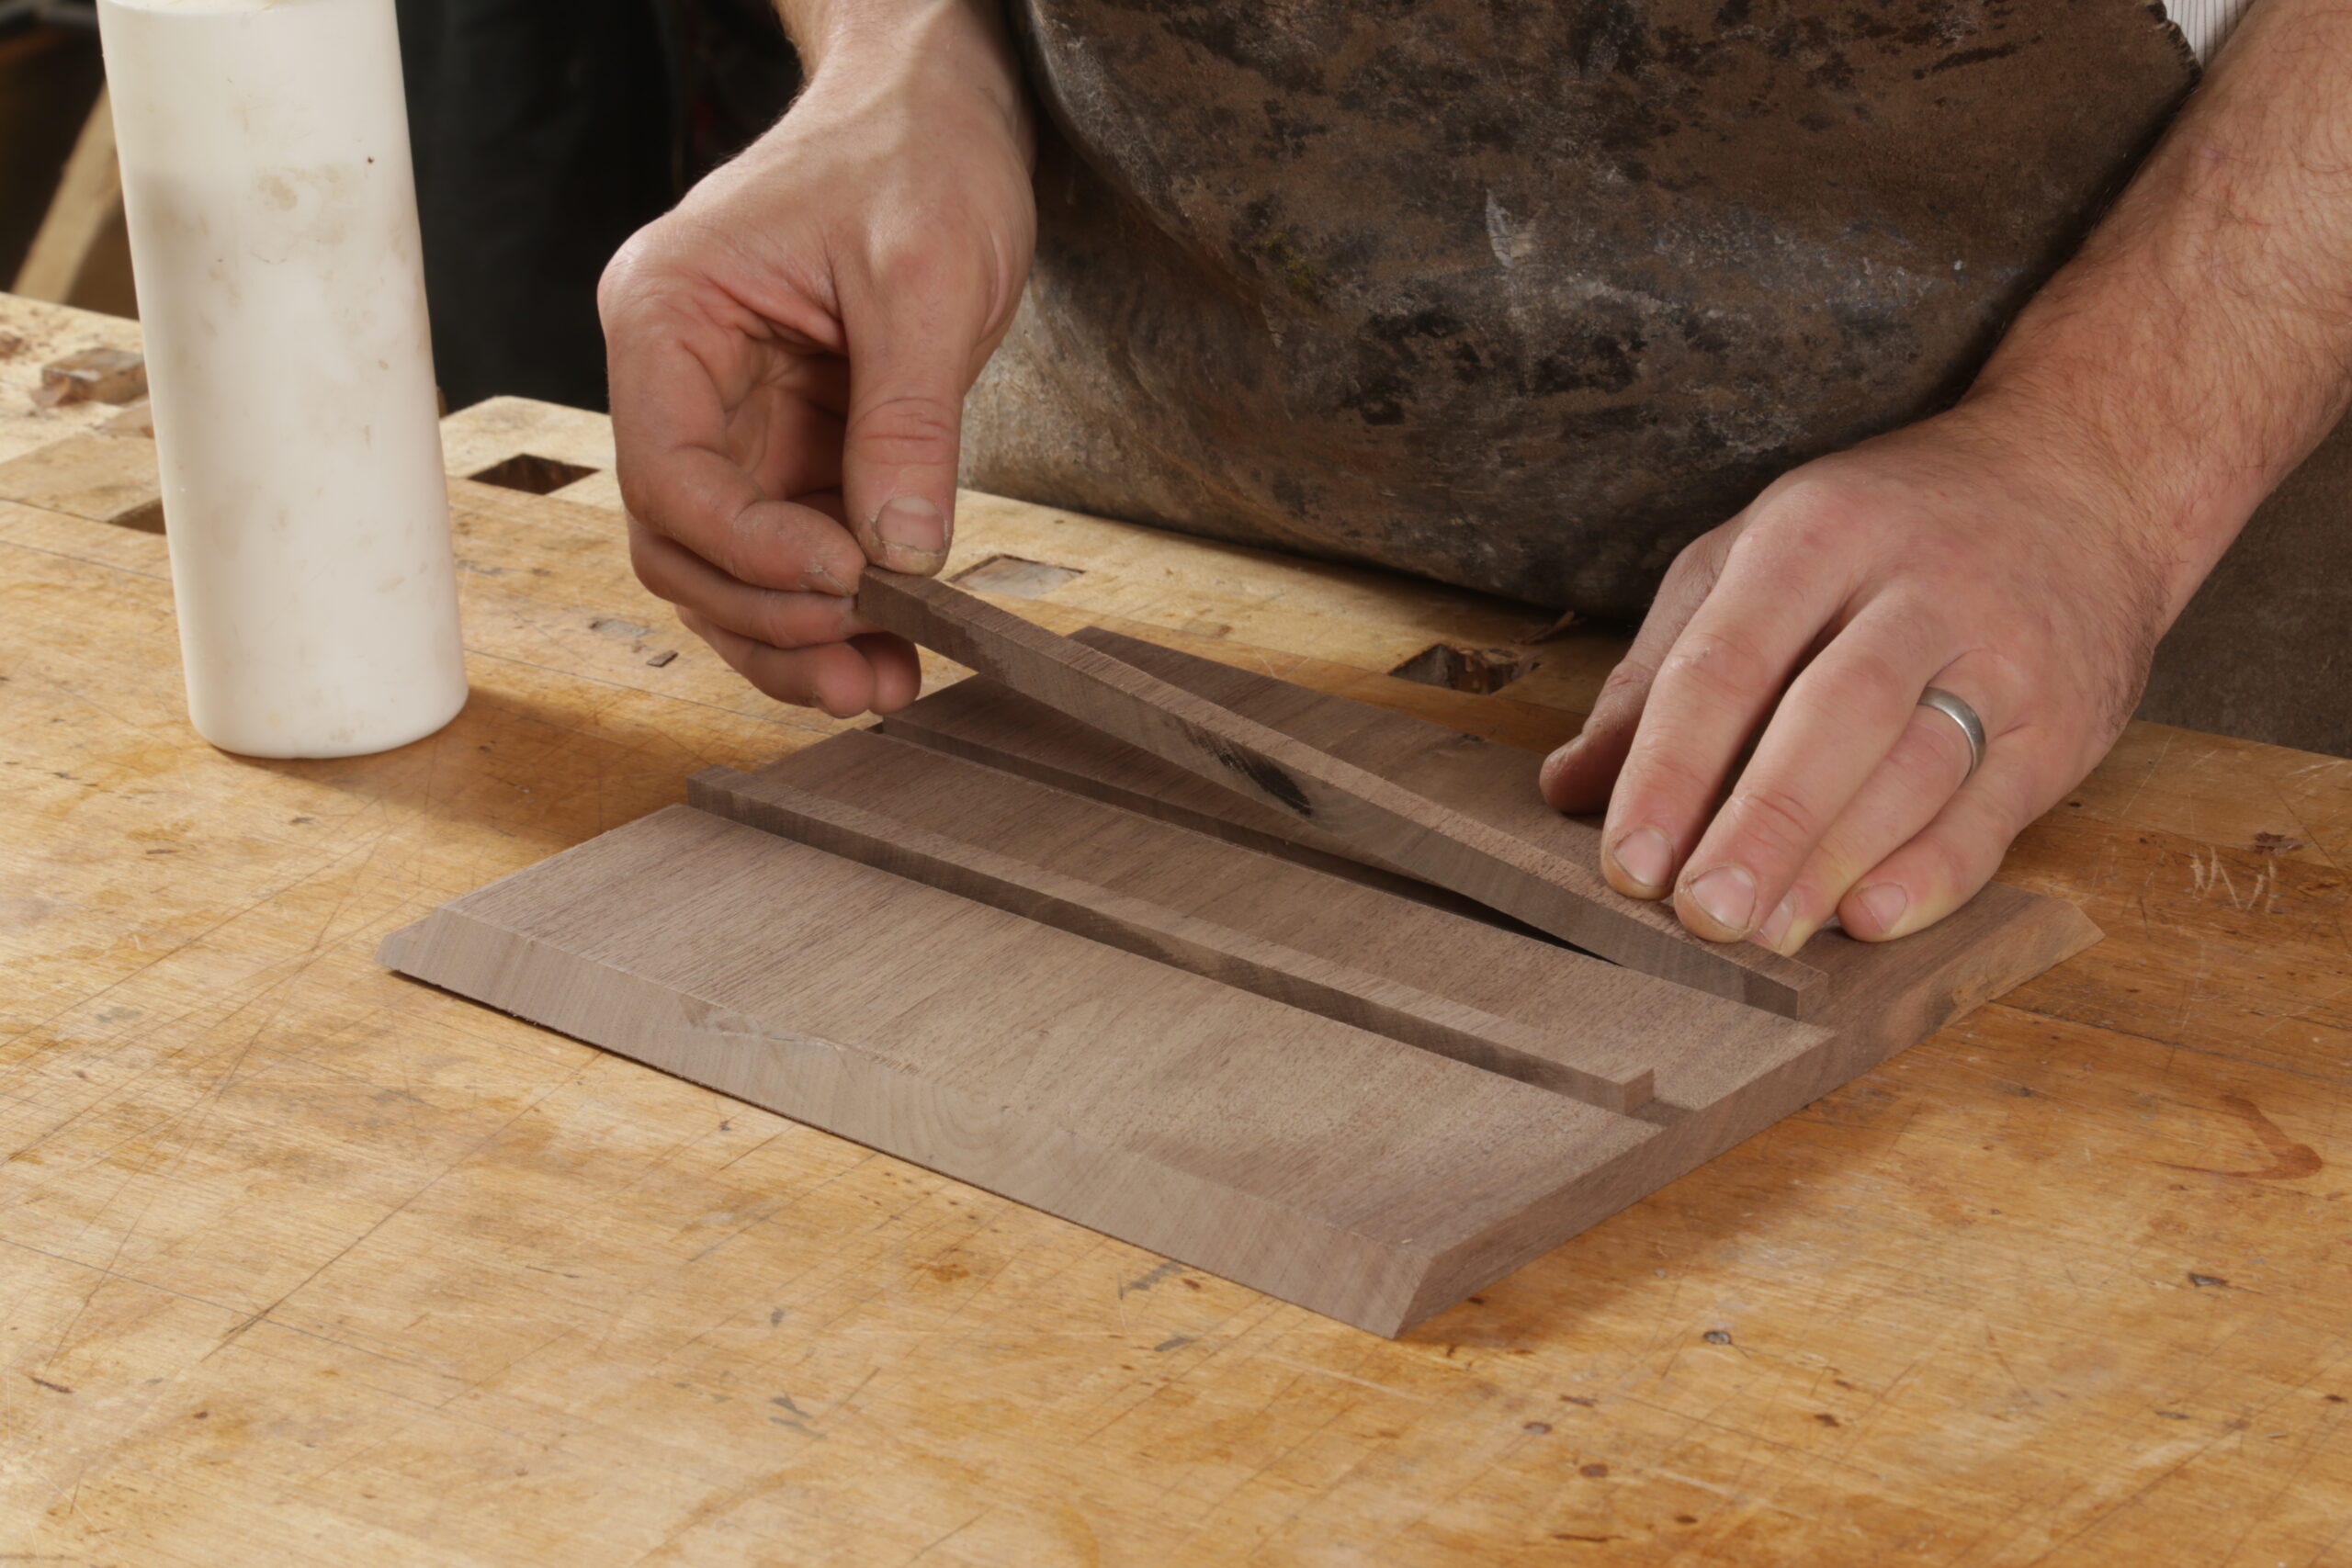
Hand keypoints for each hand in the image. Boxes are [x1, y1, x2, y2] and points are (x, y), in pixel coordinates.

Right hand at [597, 29, 1034, 716]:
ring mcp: (731, 421)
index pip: (668, 474)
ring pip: (725, 570)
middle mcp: (678, 379)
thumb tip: (899, 554)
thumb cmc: (916, 154)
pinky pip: (786, 553)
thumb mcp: (926, 278)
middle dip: (765, 615)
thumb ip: (908, 421)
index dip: (749, 550)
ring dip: (794, 641)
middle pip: (679, 542)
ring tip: (885, 685)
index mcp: (668, 316)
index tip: (844, 580)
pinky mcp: (790, 448)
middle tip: (865, 655)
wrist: (940, 110)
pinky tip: (891, 653)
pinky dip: (830, 612)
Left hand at [1540, 397, 2173, 952]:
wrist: (2085, 480)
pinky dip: (1933, 872)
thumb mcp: (1753, 557)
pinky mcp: (2065, 719)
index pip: (1728, 662)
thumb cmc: (1885, 534)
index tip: (1627, 859)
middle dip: (1760, 824)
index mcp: (1816, 535)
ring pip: (1915, 766)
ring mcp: (2003, 652)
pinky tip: (1870, 918)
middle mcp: (1917, 586)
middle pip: (1831, 716)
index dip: (1670, 768)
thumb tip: (1569, 785)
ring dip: (1834, 862)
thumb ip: (1660, 670)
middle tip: (1699, 913)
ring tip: (1766, 933)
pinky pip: (1995, 808)